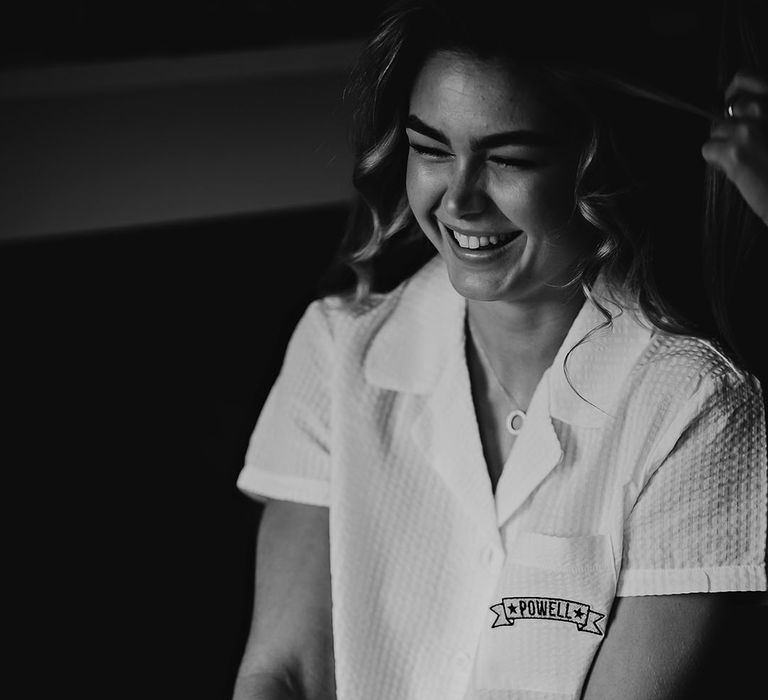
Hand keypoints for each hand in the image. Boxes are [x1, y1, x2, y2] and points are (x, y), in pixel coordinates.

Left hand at [701, 72, 767, 225]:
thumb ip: (761, 114)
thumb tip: (736, 108)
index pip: (743, 77)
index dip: (734, 91)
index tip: (734, 104)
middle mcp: (763, 109)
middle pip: (729, 108)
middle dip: (730, 126)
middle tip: (744, 145)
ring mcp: (748, 129)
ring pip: (717, 130)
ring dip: (724, 145)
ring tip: (745, 160)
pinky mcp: (734, 151)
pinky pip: (709, 148)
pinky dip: (717, 160)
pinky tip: (737, 169)